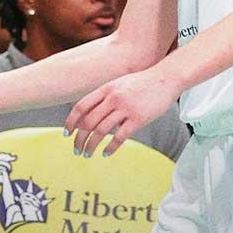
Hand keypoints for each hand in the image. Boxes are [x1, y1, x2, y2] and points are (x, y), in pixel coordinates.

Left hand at [65, 69, 181, 157]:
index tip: (66, 134)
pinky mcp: (139, 119)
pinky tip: (105, 153)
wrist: (166, 78)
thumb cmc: (142, 82)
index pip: (81, 106)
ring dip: (91, 145)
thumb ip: (105, 97)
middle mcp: (113, 98)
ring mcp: (126, 108)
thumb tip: (92, 114)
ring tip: (87, 154)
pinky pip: (120, 137)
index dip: (71, 121)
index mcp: (106, 89)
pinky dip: (110, 148)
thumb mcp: (119, 84)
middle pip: (88, 122)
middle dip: (79, 138)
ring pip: (101, 131)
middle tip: (76, 149)